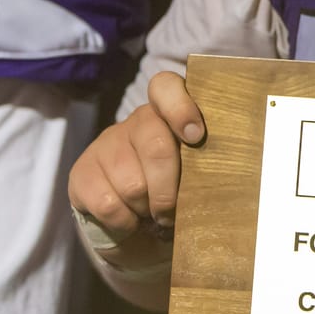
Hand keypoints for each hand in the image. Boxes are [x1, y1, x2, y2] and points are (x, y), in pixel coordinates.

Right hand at [67, 70, 205, 275]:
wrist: (136, 227)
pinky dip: (125, 222)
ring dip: (147, 210)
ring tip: (151, 216)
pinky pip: (108, 203)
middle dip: (170, 190)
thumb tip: (233, 177)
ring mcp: (106, 145)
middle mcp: (136, 122)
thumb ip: (207, 166)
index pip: (166, 87)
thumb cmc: (177, 195)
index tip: (196, 136)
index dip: (180, 108)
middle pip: (155, 145)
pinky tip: (130, 221)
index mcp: (169, 115)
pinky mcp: (81, 173)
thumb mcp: (196, 176)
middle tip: (172, 212)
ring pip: (133, 183)